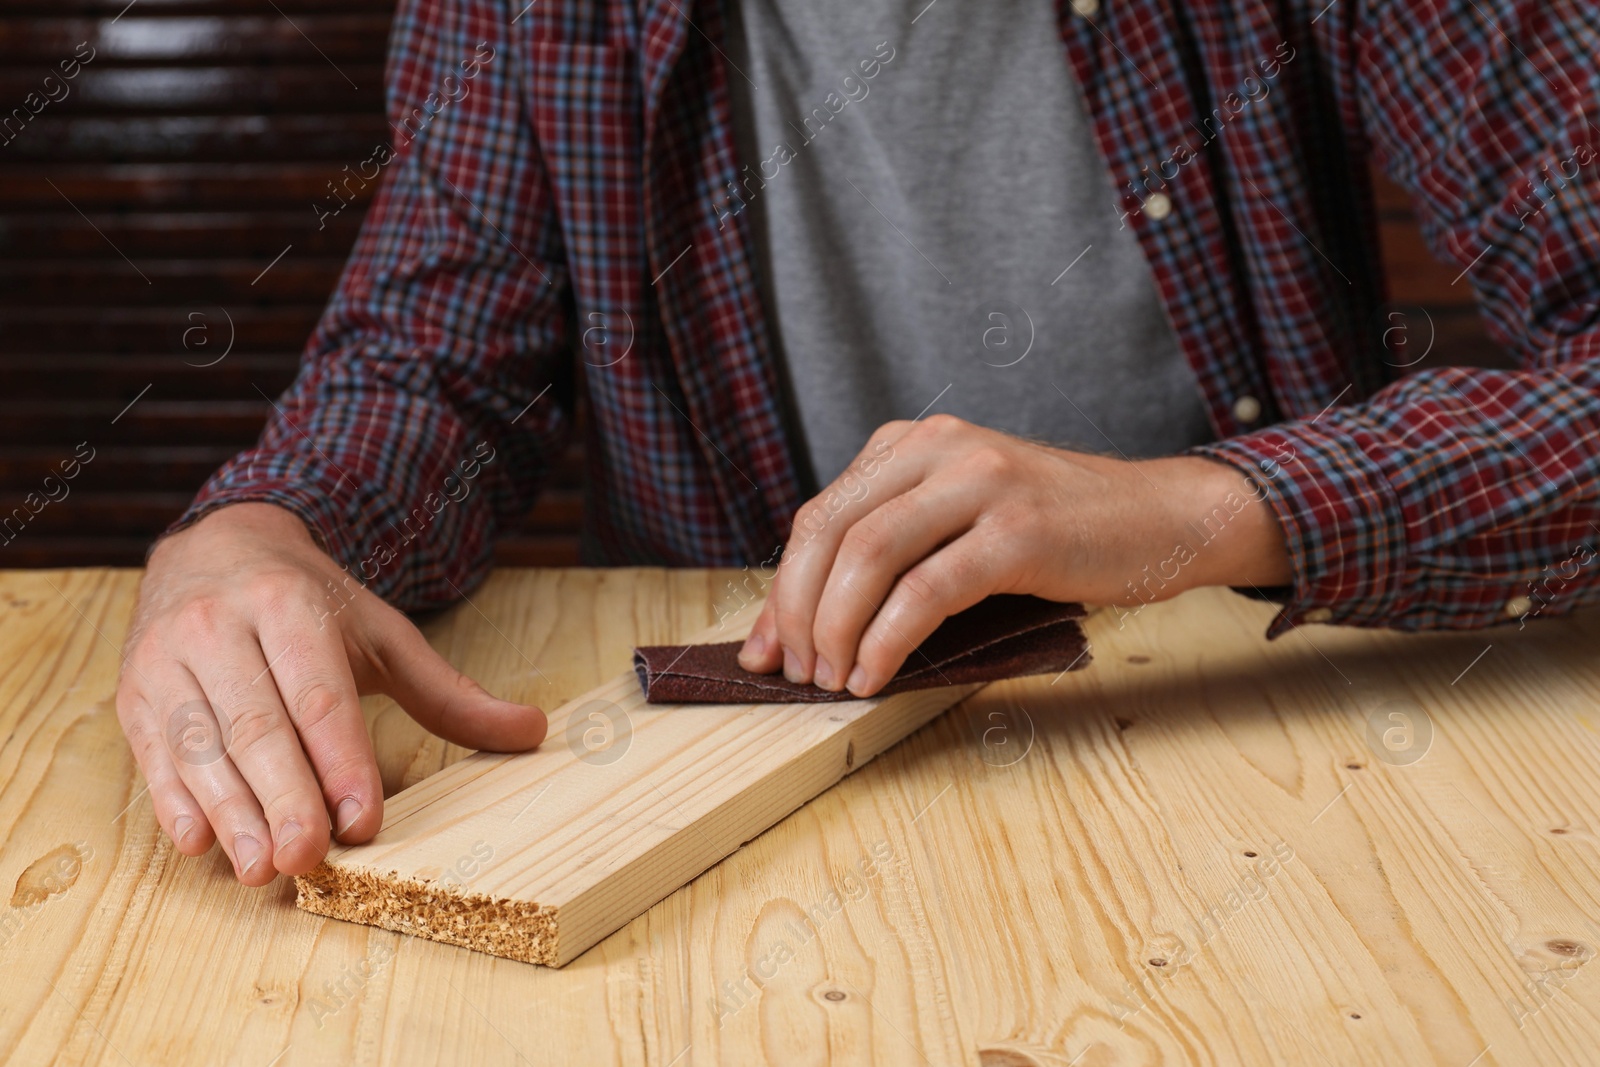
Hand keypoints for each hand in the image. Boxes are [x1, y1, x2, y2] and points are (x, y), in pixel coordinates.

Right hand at [117, 502, 546, 884]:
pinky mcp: (134, 692)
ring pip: (200, 745)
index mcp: (290, 606)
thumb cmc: (307, 604)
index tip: (364, 819)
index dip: (341, 761)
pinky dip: (175, 802)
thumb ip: (449, 693)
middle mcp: (222, 628)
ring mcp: (168, 660)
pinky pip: (152, 754)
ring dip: (231, 814)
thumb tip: (532, 732)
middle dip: (284, 798)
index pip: (319, 695)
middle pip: (257, 726)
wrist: (213, 548)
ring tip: (261, 869)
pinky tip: (201, 842)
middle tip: (307, 858)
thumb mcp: (383, 634)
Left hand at [738, 414, 1290, 696]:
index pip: (819, 516)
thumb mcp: (960, 521)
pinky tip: (876, 675)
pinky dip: (887, 640)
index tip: (762, 650)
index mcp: (911, 443)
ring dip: (835, 630)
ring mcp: (981, 483)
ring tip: (832, 681)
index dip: (779, 590)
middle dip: (797, 613)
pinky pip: (926, 589)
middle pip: (829, 532)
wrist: (1162, 518)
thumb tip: (801, 626)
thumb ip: (891, 552)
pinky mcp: (1018, 530)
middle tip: (797, 673)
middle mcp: (938, 449)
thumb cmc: (1055, 533)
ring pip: (867, 556)